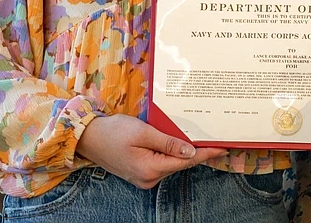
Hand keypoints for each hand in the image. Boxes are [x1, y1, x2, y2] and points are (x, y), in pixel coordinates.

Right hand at [76, 114, 226, 188]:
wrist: (88, 137)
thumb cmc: (113, 132)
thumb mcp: (143, 133)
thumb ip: (168, 142)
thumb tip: (190, 152)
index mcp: (151, 169)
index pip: (186, 161)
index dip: (206, 154)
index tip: (222, 148)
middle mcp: (149, 178)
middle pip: (180, 163)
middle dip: (197, 152)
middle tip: (216, 140)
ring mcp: (144, 177)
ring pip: (171, 162)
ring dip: (184, 151)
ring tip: (202, 139)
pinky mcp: (140, 171)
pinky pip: (162, 162)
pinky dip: (172, 153)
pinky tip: (180, 143)